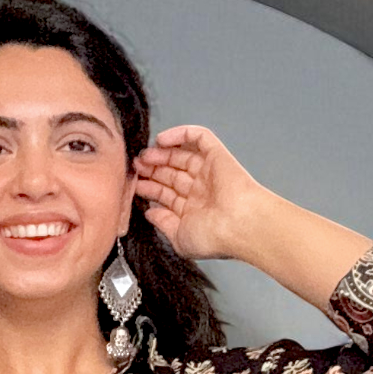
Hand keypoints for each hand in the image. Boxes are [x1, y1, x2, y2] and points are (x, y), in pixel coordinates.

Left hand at [132, 124, 269, 261]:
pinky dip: (180, 135)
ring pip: (181, 157)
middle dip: (152, 170)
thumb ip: (163, 224)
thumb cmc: (214, 237)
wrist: (239, 224)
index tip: (134, 185)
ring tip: (144, 156)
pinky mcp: (217, 155)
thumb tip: (150, 213)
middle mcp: (200, 190)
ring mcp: (208, 172)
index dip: (149, 188)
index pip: (166, 195)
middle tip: (136, 166)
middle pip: (171, 174)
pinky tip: (162, 140)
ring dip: (161, 154)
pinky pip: (198, 138)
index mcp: (193, 210)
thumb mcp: (179, 238)